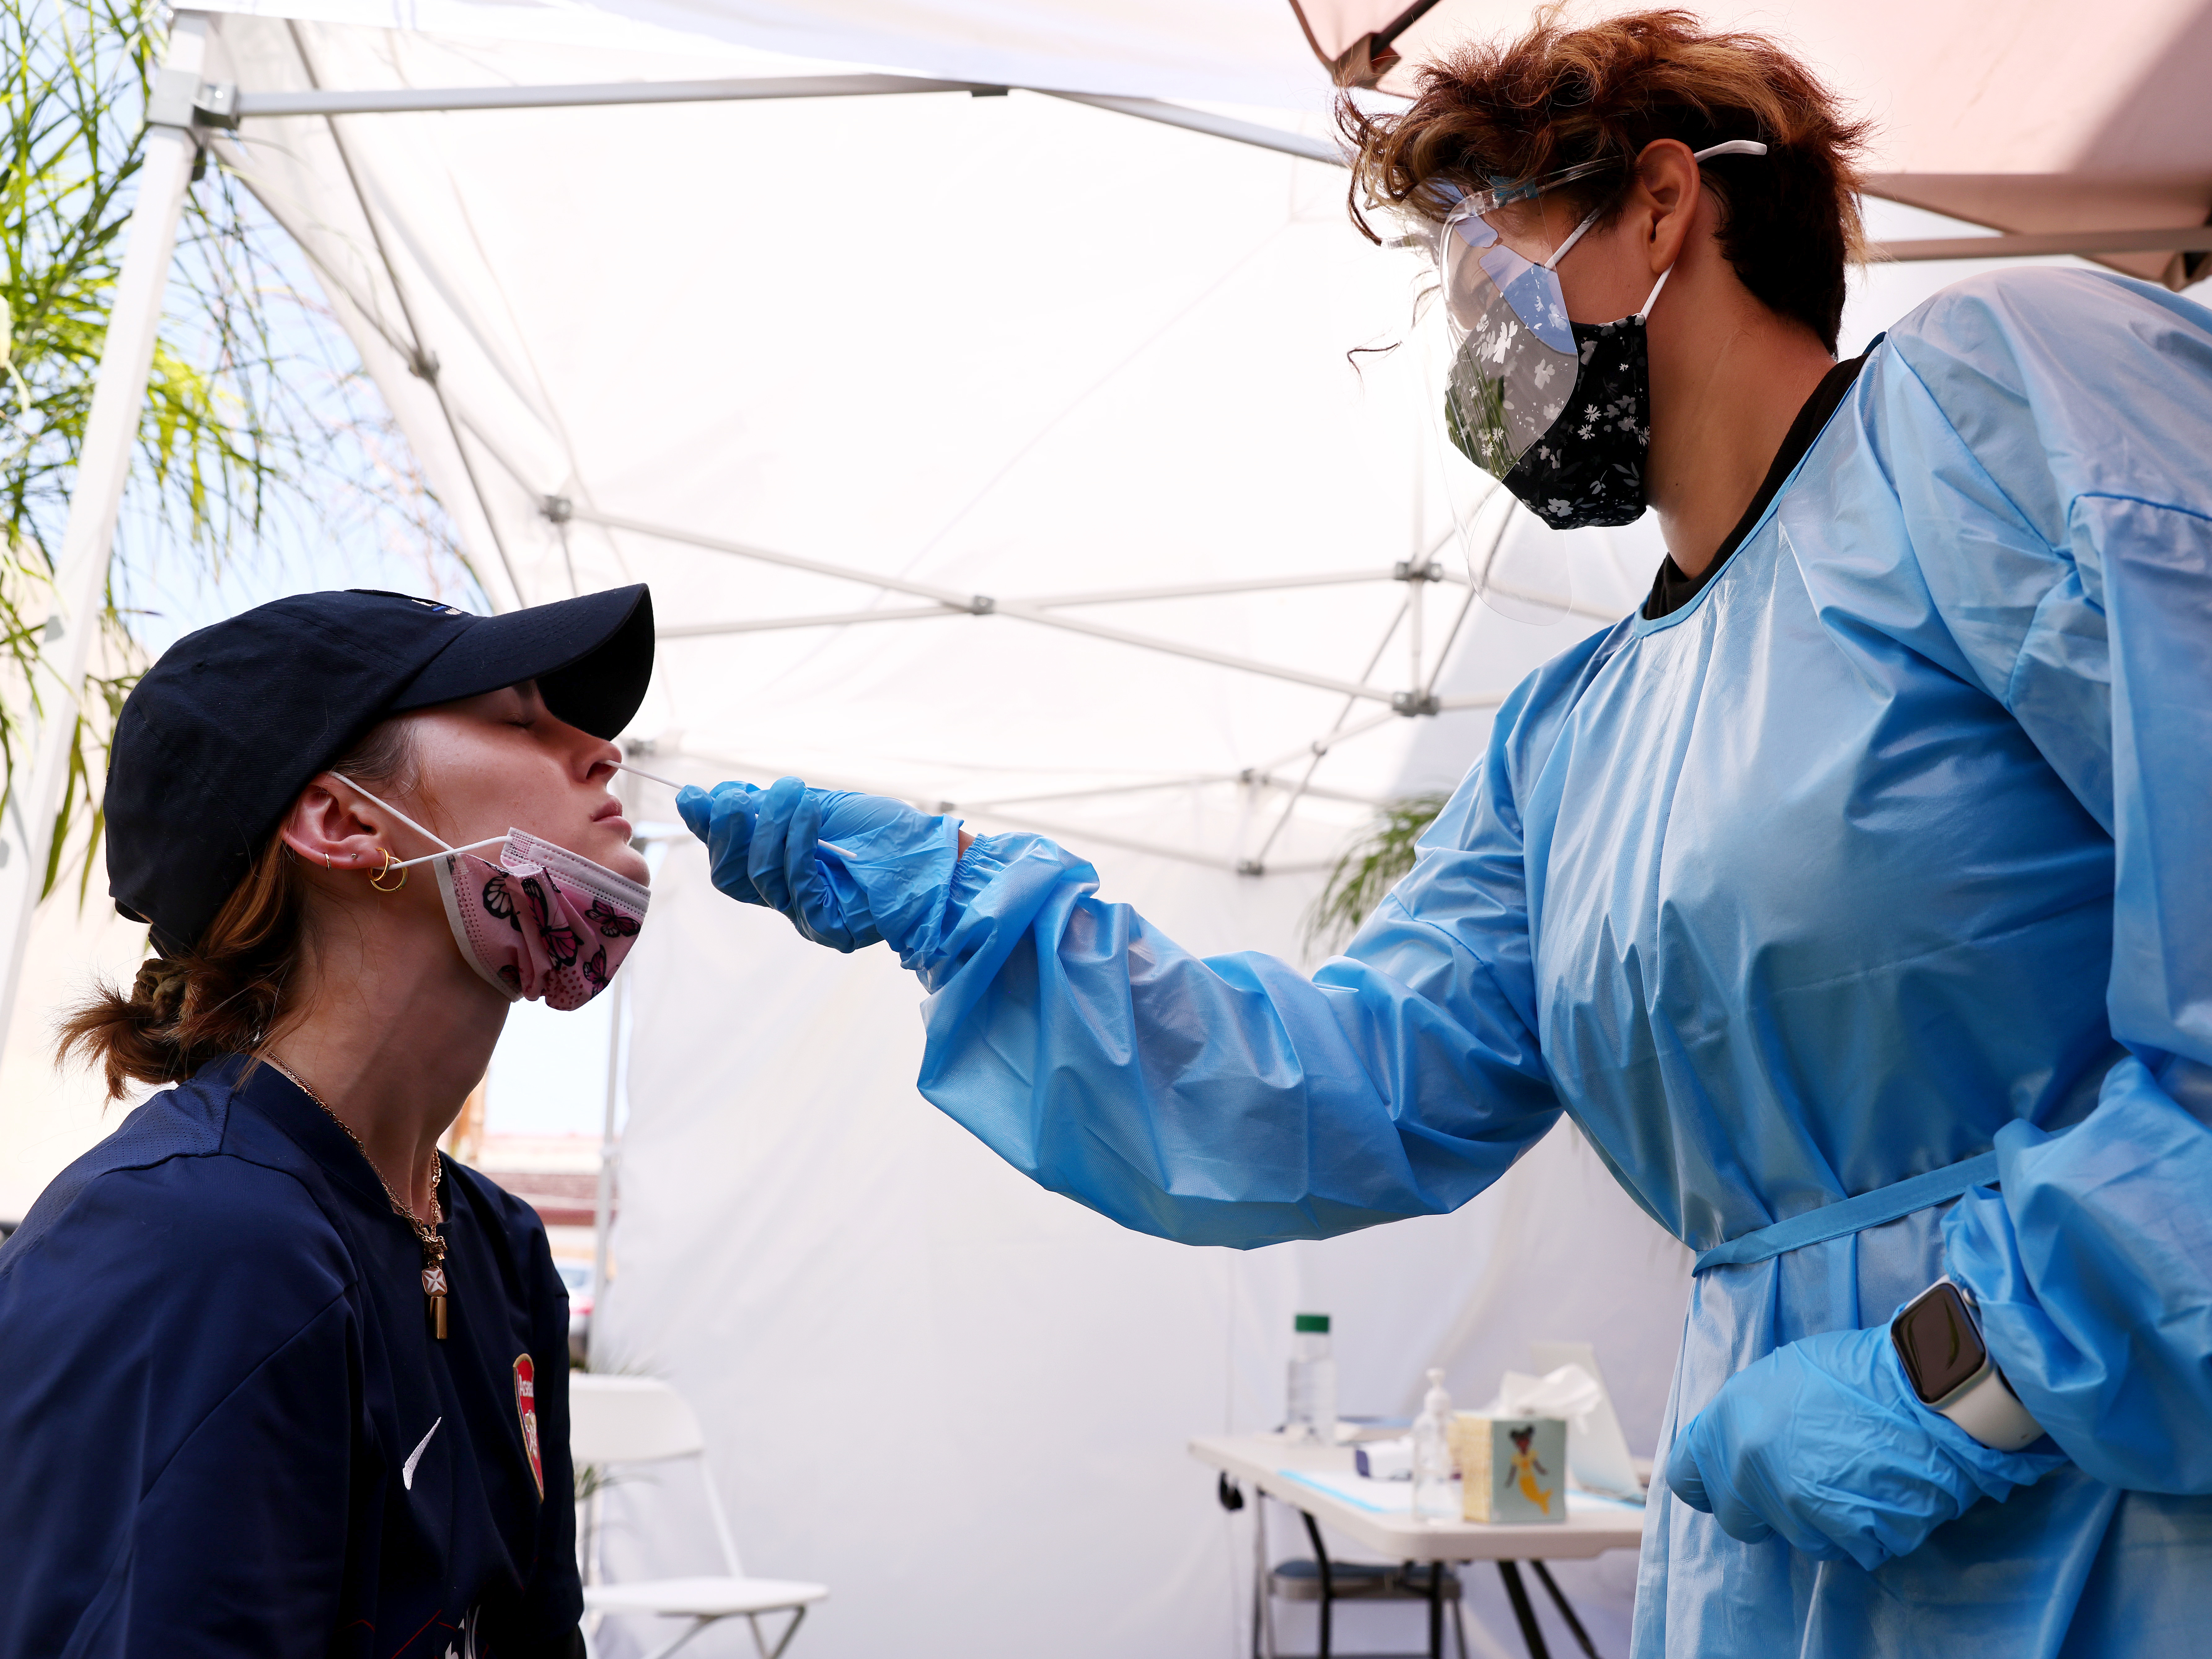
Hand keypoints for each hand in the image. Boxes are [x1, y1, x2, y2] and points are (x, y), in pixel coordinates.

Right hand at [677, 778, 960, 956]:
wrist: (937, 855)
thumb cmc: (883, 831)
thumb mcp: (817, 807)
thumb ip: (764, 807)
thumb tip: (701, 795)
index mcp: (782, 873)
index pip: (729, 859)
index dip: (709, 829)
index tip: (694, 795)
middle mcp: (789, 900)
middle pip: (732, 877)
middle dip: (728, 831)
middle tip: (735, 796)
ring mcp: (808, 918)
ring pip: (761, 879)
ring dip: (770, 827)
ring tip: (794, 793)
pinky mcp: (831, 928)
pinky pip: (799, 887)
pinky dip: (799, 843)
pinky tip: (811, 813)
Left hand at [1665, 1324, 2064, 1570]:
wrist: (1923, 1386)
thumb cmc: (1854, 1370)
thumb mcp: (1777, 1378)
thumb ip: (1747, 1421)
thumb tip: (1739, 1446)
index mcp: (1724, 1426)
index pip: (1686, 1480)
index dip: (1708, 1483)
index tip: (1727, 1482)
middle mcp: (1748, 1472)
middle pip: (1738, 1520)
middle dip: (1764, 1509)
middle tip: (1803, 1480)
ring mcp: (1794, 1508)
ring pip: (1796, 1536)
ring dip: (1820, 1518)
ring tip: (1853, 1477)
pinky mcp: (1843, 1535)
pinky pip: (1848, 1549)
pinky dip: (1865, 1532)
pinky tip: (1882, 1494)